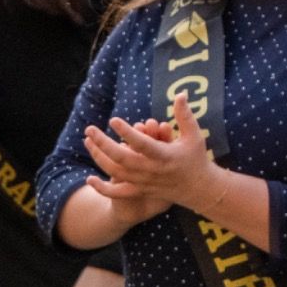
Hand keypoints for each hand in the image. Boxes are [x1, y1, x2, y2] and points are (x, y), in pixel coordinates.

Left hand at [82, 96, 217, 211]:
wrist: (198, 188)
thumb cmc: (196, 157)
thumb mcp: (194, 134)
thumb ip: (184, 115)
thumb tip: (181, 93)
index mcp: (165, 155)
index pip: (142, 144)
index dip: (126, 132)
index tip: (113, 120)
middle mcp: (152, 170)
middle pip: (121, 158)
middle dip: (103, 144)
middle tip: (89, 129)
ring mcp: (144, 182)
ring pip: (116, 172)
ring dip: (99, 158)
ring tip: (88, 142)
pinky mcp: (140, 190)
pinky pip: (118, 193)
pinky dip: (102, 189)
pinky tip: (89, 179)